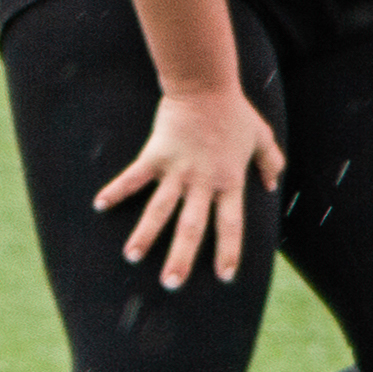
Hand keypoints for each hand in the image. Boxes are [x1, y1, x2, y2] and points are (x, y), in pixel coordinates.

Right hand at [93, 85, 286, 289]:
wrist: (205, 87)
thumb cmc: (235, 112)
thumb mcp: (262, 137)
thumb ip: (270, 162)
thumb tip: (273, 184)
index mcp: (230, 182)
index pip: (231, 224)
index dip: (228, 251)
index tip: (224, 277)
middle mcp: (203, 182)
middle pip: (192, 227)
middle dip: (181, 257)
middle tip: (171, 284)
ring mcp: (177, 171)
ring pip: (160, 210)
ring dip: (145, 235)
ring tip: (132, 257)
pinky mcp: (155, 156)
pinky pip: (133, 178)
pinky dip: (116, 191)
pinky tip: (99, 205)